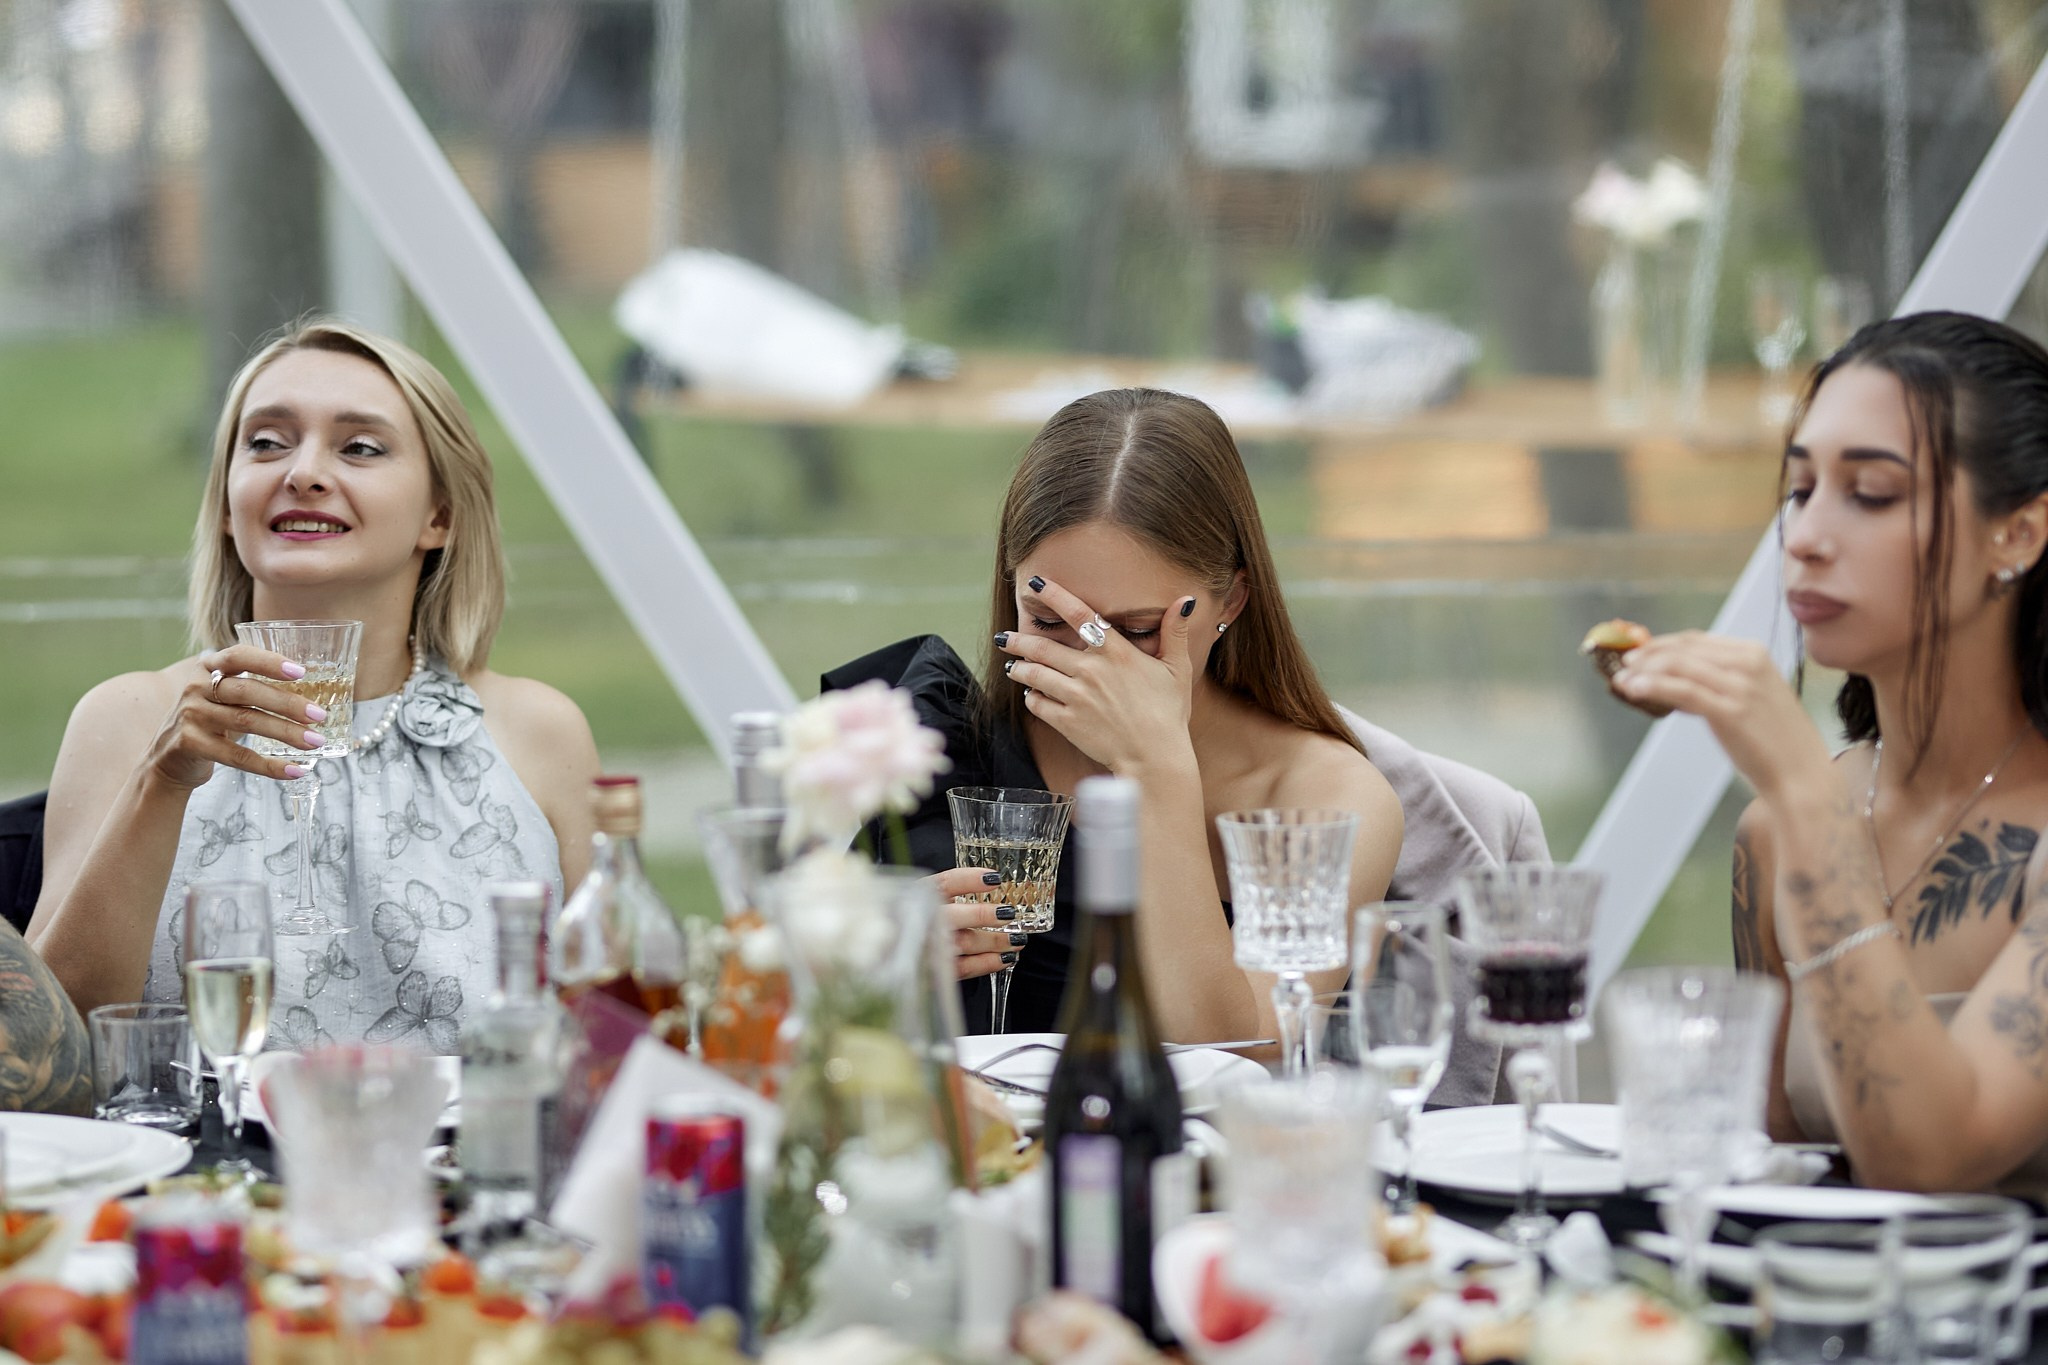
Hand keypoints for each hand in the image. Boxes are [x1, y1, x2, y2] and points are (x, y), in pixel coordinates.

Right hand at [144, 646, 327, 790]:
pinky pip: (236, 756)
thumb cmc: (211, 721)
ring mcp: (191, 715)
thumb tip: (314, 694)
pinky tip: (294, 770)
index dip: (269, 662)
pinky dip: (269, 765)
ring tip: (315, 741)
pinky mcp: (190, 744)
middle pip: (247, 691)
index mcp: (208, 668)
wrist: (168, 759)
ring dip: (286, 733)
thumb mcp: (225, 697)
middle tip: (319, 715)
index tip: (301, 672)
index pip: (238, 655)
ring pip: (246, 721)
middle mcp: (196, 687)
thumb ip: (255, 688)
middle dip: (288, 703)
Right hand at [929, 867, 1025, 980]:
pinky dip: (988, 963)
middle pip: (952, 917)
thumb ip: (955, 892)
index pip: (943, 884)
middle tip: (1008, 914)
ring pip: (963, 944)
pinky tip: (1005, 957)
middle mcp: (923, 922)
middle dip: (981, 916)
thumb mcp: (934, 899)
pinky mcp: (938, 971)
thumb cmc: (926, 920)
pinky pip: (966, 968)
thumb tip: (993, 884)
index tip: (994, 878)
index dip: (968, 880)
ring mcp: (931, 948)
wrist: (903, 953)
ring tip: (1016, 938)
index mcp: (923, 897)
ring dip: (994, 942)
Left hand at [996, 577, 1198, 775]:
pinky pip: (1038, 704)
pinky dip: (1031, 697)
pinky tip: (1031, 695)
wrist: (1155, 758)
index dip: (1054, 595)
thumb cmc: (1169, 714)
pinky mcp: (1067, 722)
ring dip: (1019, 668)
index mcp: (1116, 653)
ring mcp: (1076, 697)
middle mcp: (1091, 670)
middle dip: (1019, 640)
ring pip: (1035, 674)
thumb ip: (1175, 633)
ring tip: (1012, 665)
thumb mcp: (1177, 669)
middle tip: (1004, 636)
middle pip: (1043, 647)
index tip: (1035, 585)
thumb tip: (1185, 600)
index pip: (1079, 614)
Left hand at [1610, 631, 1832, 802]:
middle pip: (1684, 649)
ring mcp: (1741, 686)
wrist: (1801, 775)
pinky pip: (1683, 691)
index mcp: (1753, 654)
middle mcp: (1748, 663)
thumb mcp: (1749, 696)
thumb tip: (1670, 677)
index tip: (1638, 652)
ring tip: (1620, 679)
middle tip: (1622, 663)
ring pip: (1679, 667)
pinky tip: (1634, 689)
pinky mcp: (1731, 711)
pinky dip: (1653, 686)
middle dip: (1647, 655)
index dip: (1662, 644)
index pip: (1696, 640)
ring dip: (1643, 670)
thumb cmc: (1772, 739)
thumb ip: (1717, 681)